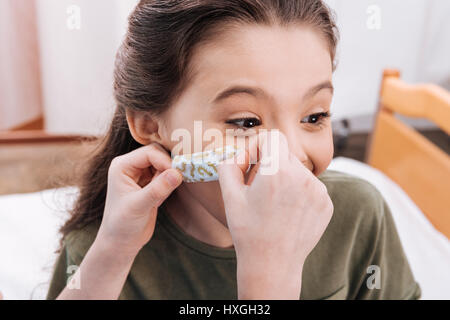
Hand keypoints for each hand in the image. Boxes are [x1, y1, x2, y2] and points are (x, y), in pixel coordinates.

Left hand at [96, 142, 182, 257]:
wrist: (121, 242)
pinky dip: (169, 183)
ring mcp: (140, 174)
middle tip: (174, 183)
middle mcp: (130, 166)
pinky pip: (165, 174)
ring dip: (169, 175)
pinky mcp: (149, 183)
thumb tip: (177, 173)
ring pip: (163, 163)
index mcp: (122, 166)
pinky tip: (161, 198)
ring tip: (162, 195)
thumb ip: (157, 189)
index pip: (149, 152)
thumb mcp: (139, 206)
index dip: (165, 161)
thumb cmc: (122, 225)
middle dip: (168, 167)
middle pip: (158, 154)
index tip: (176, 176)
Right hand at [217, 131, 333, 297]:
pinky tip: (287, 212)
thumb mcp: (229, 195)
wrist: (272, 265)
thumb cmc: (248, 231)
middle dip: (268, 162)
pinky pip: (310, 186)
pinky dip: (298, 192)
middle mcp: (303, 177)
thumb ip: (228, 165)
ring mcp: (319, 191)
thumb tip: (237, 154)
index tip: (249, 166)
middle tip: (257, 185)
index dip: (256, 147)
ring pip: (298, 169)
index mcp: (277, 171)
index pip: (271, 137)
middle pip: (284, 152)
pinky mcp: (327, 204)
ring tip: (273, 203)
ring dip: (284, 177)